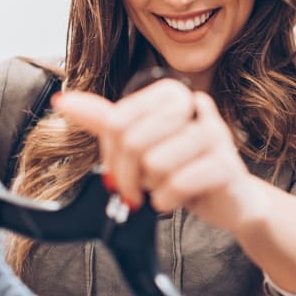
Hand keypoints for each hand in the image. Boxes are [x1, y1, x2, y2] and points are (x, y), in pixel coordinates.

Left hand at [52, 79, 268, 233]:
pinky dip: (167, 201)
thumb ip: (106, 122)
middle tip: (134, 191)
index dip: (109, 154)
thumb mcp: (143, 145)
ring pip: (154, 164)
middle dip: (127, 176)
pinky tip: (175, 200)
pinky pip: (176, 184)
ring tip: (164, 189)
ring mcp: (215, 134)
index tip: (117, 171)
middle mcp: (196, 107)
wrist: (232, 201)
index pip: (117, 120)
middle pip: (133, 141)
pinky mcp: (226, 165)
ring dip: (151, 189)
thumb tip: (64, 100)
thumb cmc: (185, 170)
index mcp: (172, 95)